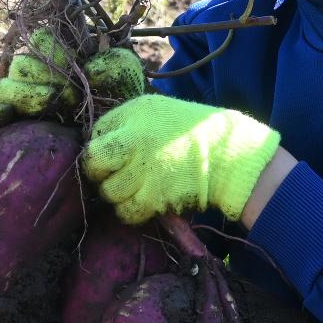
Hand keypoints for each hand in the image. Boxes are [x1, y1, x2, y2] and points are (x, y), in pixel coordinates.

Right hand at [0, 36, 144, 130]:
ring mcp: (21, 100)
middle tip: (72, 96)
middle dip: (46, 77)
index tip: (74, 64)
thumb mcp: (125, 80)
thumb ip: (115, 63)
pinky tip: (8, 113)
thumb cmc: (118, 105)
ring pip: (5, 87)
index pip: (40, 39)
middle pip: (22, 63)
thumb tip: (88, 69)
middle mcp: (36, 76)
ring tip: (54, 105)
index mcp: (58, 57)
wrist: (118, 141)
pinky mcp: (12, 126)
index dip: (55, 50)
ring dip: (29, 95)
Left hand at [83, 95, 279, 224]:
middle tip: (113, 174)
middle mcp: (135, 139)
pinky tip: (142, 202)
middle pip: (93, 163)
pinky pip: (126, 211)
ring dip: (117, 193)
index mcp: (135, 114)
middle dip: (99, 171)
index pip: (96, 134)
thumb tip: (99, 140)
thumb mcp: (158, 110)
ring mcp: (144, 170)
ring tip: (134, 188)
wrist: (228, 155)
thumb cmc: (193, 131)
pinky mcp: (154, 197)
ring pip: (108, 191)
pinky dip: (130, 211)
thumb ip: (127, 122)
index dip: (101, 147)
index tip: (114, 154)